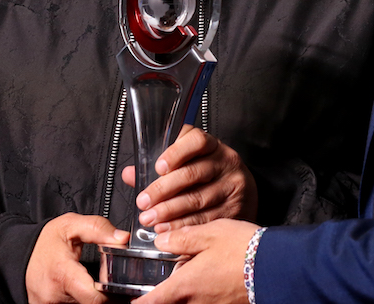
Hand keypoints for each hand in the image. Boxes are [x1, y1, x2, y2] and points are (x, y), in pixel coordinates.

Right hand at [26, 213, 127, 303]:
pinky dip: (83, 300)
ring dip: (93, 298)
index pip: (96, 298)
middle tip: (110, 282)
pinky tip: (84, 290)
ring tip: (95, 284)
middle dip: (105, 295)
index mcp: (63, 274)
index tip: (120, 284)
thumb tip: (122, 238)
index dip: (113, 293)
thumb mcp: (70, 225)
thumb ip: (98, 228)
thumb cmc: (43, 242)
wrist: (16, 255)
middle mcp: (55, 296)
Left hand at [123, 125, 257, 230]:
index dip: (177, 152)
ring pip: (198, 199)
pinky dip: (184, 227)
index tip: (158, 166)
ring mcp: (232, 186)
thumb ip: (161, 167)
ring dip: (170, 212)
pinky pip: (206, 220)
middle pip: (192, 174)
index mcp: (213, 146)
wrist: (243, 191)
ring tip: (151, 220)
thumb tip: (130, 174)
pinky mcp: (235, 209)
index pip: (197, 141)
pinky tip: (169, 231)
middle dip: (163, 190)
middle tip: (143, 202)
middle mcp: (225, 163)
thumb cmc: (209, 174)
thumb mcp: (189, 161)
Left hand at [138, 220, 258, 303]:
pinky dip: (205, 291)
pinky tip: (216, 275)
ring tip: (198, 272)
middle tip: (167, 280)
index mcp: (185, 285)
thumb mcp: (209, 233)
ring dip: (187, 292)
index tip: (129, 303)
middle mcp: (196, 302)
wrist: (277, 266)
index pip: (151, 302)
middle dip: (165, 295)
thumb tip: (162, 240)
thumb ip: (181, 238)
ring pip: (190, 302)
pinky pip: (208, 300)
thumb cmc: (244, 249)